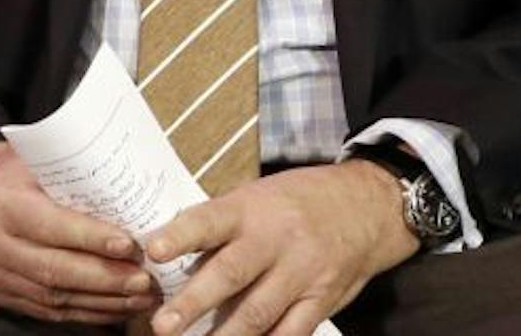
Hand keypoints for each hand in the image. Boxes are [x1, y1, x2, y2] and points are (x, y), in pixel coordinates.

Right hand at [0, 141, 161, 324]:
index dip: (90, 238)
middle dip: (104, 278)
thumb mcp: (40, 166)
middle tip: (144, 279)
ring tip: (140, 297)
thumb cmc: (22, 177)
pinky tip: (116, 307)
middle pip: (52, 270)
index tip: (129, 246)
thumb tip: (132, 207)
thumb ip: (76, 186)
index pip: (49, 225)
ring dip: (103, 301)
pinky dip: (88, 312)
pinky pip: (49, 313)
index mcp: (0, 204)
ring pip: (53, 298)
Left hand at [143, 160, 418, 335]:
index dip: (180, 236)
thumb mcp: (256, 198)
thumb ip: (220, 226)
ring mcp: (302, 273)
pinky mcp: (322, 300)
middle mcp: (275, 240)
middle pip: (231, 273)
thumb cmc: (296, 202)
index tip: (153, 250)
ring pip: (258, 311)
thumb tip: (171, 254)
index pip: (209, 220)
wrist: (366, 207)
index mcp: (250, 208)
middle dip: (194, 303)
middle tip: (163, 325)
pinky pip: (292, 332)